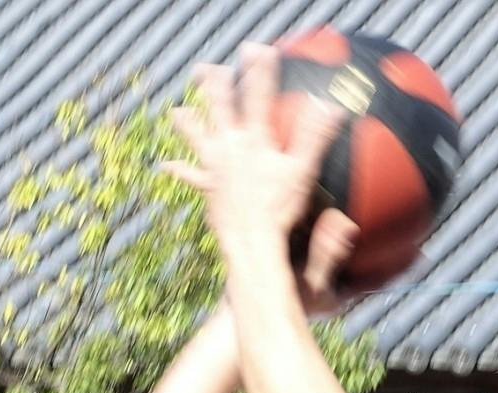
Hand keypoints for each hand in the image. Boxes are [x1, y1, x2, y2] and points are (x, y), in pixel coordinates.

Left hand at [169, 44, 346, 265]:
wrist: (251, 239)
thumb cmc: (279, 208)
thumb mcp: (302, 170)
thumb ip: (314, 136)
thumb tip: (331, 107)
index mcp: (255, 138)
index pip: (258, 95)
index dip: (258, 70)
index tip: (256, 49)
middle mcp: (231, 146)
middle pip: (218, 107)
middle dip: (212, 85)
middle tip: (205, 68)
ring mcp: (216, 166)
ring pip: (197, 136)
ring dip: (187, 123)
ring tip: (177, 112)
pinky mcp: (207, 186)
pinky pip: (190, 176)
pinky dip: (178, 170)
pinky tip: (166, 165)